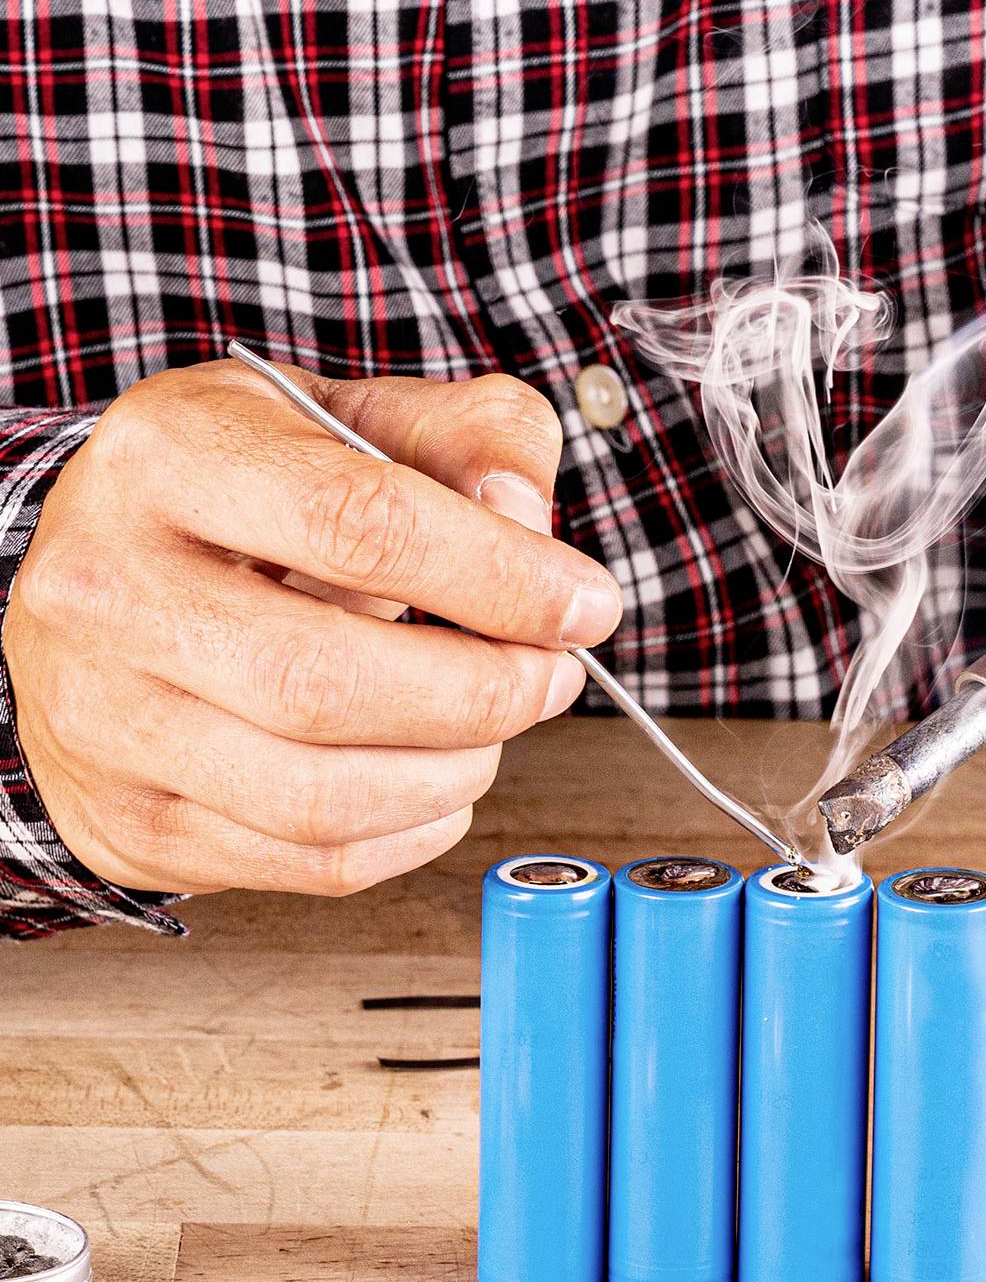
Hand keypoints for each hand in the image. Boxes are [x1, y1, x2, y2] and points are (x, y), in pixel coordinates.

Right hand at [2, 359, 620, 894]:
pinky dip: (413, 834)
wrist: (105, 584)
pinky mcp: (133, 819)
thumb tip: (527, 515)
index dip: (502, 579)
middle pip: (327, 681)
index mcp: (168, 457)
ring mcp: (105, 718)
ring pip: (318, 795)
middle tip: (550, 677)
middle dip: (484, 693)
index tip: (585, 604)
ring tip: (495, 728)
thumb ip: (472, 437)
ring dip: (455, 772)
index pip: (359, 526)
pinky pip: (310, 861)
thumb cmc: (250, 497)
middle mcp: (107, 589)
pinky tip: (438, 784)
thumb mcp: (353, 419)